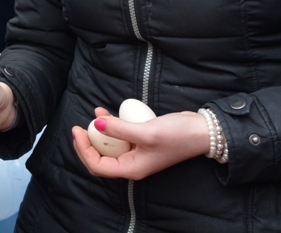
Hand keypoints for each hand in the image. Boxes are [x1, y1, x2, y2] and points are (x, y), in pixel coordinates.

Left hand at [71, 107, 209, 180]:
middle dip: (88, 142)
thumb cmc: (177, 136)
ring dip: (99, 131)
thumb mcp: (146, 132)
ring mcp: (137, 152)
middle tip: (79, 126)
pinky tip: (105, 111)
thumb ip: (120, 129)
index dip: (83, 150)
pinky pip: (120, 135)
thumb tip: (96, 123)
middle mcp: (132, 163)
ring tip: (95, 112)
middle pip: (100, 157)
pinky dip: (111, 125)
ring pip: (109, 145)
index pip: (98, 166)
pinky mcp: (141, 141)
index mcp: (132, 169)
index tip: (78, 130)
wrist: (202, 131)